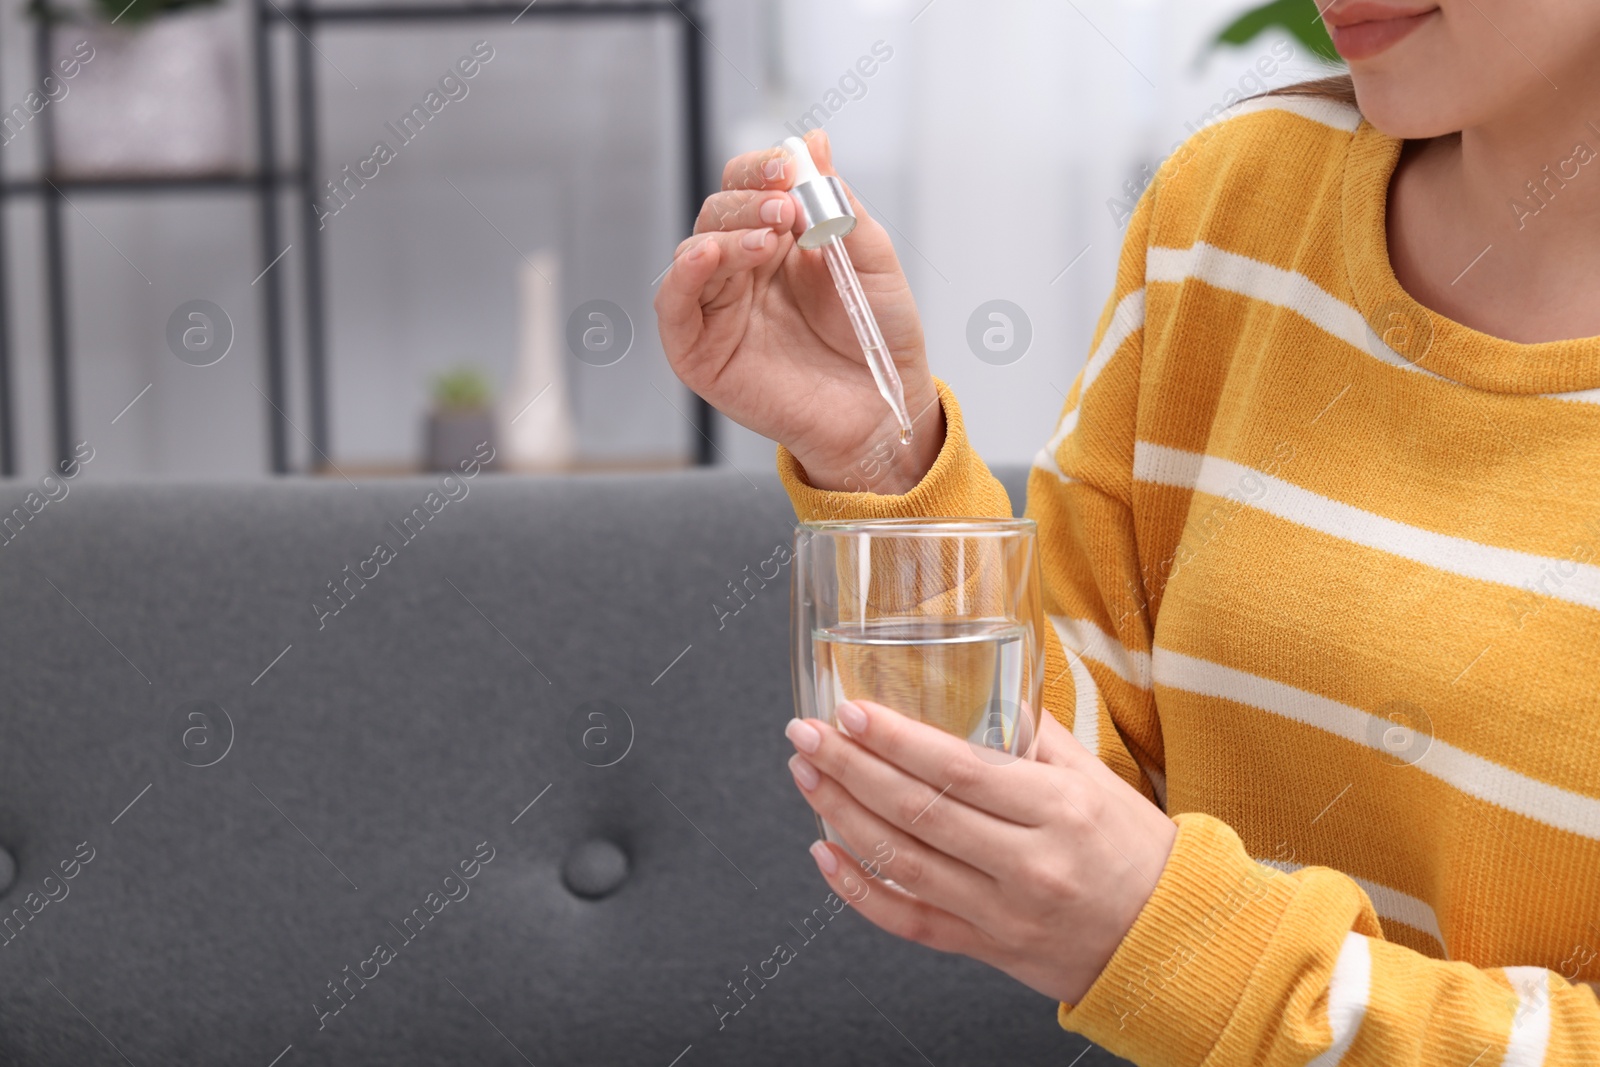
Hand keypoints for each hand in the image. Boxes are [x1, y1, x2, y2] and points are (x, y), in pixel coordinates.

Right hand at [653, 130, 943, 492]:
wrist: (882, 410)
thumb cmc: (878, 338)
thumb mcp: (871, 259)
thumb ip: (839, 204)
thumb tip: (813, 140)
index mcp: (780, 241)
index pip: (751, 186)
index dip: (763, 168)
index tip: (790, 167)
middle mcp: (743, 269)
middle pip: (720, 212)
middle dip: (749, 201)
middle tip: (786, 210)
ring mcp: (719, 309)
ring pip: (696, 250)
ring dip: (727, 234)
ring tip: (770, 239)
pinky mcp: (700, 351)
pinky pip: (675, 306)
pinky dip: (682, 277)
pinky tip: (705, 256)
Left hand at [784, 700, 1176, 1005]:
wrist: (1170, 942)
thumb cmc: (1133, 850)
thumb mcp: (1095, 780)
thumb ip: (1034, 735)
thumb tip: (979, 682)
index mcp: (1061, 809)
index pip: (961, 770)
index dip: (897, 740)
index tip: (851, 711)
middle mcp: (1030, 863)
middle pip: (920, 813)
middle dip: (851, 769)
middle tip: (807, 734)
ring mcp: (1004, 914)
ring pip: (904, 865)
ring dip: (843, 816)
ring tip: (808, 775)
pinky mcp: (988, 950)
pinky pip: (910, 923)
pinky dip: (859, 891)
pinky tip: (825, 853)